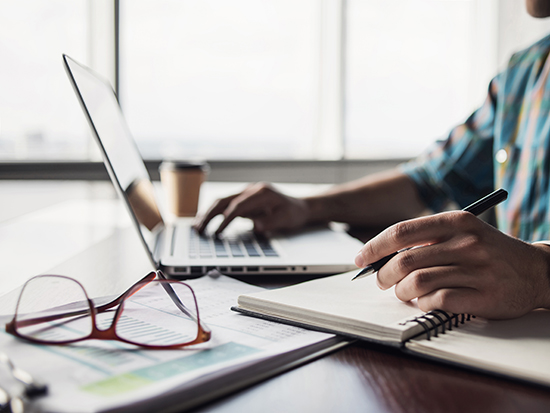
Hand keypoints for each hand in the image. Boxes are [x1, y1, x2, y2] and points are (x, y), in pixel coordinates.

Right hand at [193, 183, 310, 234]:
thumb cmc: (294, 213)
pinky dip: (214, 213)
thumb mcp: (287, 219)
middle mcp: (251, 190)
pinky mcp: (244, 200)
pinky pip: (226, 205)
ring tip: (197, 227)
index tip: (218, 233)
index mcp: (261, 192)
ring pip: (222, 202)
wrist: (300, 206)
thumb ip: (272, 222)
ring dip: (208, 214)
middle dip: (209, 215)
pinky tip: (205, 222)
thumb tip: (256, 226)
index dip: (226, 219)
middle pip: (225, 201)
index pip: (238, 206)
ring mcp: (246, 193)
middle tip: (199, 229)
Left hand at [354, 211, 549, 318]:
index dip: (374, 246)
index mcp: (456, 221)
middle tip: (381, 281)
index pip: (402, 231)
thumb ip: (425, 240)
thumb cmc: (488, 251)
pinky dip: (422, 303)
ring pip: (417, 283)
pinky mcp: (483, 297)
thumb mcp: (461, 233)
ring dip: (401, 292)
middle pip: (404, 260)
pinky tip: (426, 300)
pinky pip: (436, 302)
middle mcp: (466, 243)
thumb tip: (380, 256)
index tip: (360, 258)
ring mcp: (476, 270)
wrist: (537, 271)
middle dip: (383, 274)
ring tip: (403, 292)